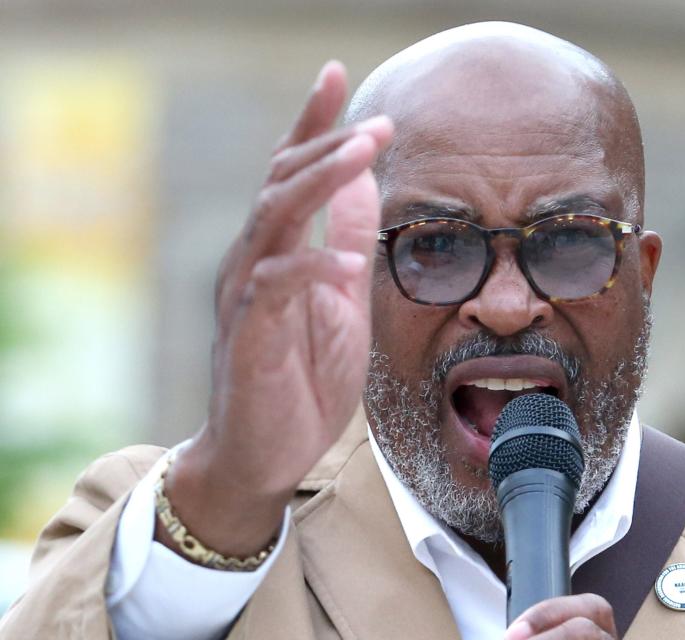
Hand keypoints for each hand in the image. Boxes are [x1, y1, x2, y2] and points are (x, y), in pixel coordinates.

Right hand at [162, 61, 393, 556]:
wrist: (264, 456)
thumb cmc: (301, 383)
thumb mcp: (343, 305)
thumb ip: (349, 245)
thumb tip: (366, 187)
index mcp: (279, 253)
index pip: (292, 174)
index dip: (313, 124)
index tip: (339, 76)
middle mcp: (254, 262)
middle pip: (280, 181)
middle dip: (325, 143)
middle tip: (375, 121)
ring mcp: (247, 297)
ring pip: (273, 218)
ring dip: (318, 182)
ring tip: (362, 153)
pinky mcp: (249, 335)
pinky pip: (274, 287)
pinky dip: (311, 270)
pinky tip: (347, 265)